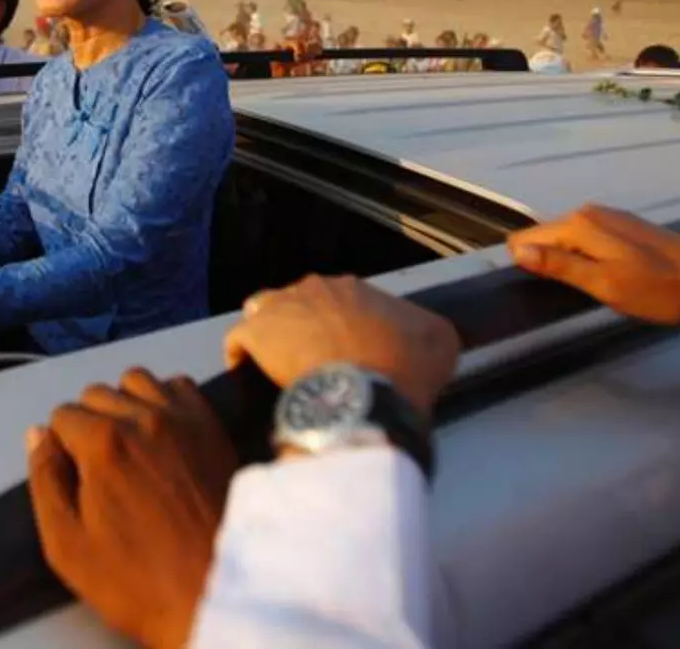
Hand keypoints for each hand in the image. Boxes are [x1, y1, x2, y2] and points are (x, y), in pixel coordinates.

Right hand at [29, 368, 236, 648]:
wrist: (214, 591)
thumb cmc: (139, 580)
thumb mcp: (67, 545)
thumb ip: (45, 481)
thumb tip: (38, 436)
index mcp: (102, 443)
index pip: (62, 415)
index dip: (61, 446)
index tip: (74, 476)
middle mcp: (143, 418)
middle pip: (97, 393)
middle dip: (89, 423)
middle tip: (99, 468)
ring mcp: (183, 419)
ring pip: (138, 381)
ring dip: (125, 404)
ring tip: (129, 446)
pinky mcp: (212, 428)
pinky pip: (180, 387)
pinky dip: (166, 400)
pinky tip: (163, 435)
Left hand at [224, 274, 458, 415]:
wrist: (364, 393)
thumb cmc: (403, 368)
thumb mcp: (440, 342)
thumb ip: (428, 330)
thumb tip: (423, 333)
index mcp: (356, 288)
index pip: (343, 302)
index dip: (346, 329)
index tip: (351, 355)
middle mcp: (315, 286)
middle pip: (303, 304)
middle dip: (308, 329)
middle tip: (319, 365)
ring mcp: (280, 307)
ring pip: (266, 312)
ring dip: (272, 334)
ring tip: (281, 368)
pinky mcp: (254, 334)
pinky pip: (239, 341)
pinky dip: (244, 357)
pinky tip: (253, 379)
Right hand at [506, 205, 679, 376]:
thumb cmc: (659, 290)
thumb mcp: (605, 285)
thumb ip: (560, 267)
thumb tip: (517, 250)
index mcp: (580, 224)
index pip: (526, 240)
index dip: (528, 268)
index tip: (543, 292)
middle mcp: (590, 212)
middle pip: (546, 238)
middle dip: (548, 266)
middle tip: (572, 296)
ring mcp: (610, 218)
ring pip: (567, 241)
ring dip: (569, 265)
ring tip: (590, 291)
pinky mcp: (625, 228)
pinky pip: (587, 241)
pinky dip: (588, 260)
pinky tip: (607, 280)